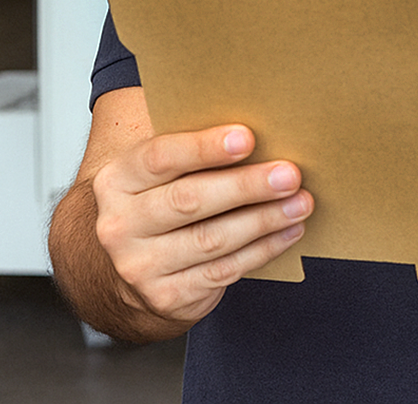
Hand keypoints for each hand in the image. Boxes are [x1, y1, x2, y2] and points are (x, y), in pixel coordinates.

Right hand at [90, 122, 312, 325]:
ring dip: (264, 219)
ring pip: (212, 239)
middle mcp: (120, 225)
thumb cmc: (160, 204)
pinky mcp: (167, 295)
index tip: (246, 138)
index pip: (160, 158)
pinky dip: (263, 249)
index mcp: (117, 181)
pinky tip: (289, 231)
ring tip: (300, 203)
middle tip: (289, 174)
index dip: (204, 148)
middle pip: (189, 200)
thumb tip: (257, 121)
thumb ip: (191, 149)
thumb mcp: (159, 173)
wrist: (132, 270)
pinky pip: (224, 270)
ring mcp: (140, 266)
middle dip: (246, 186)